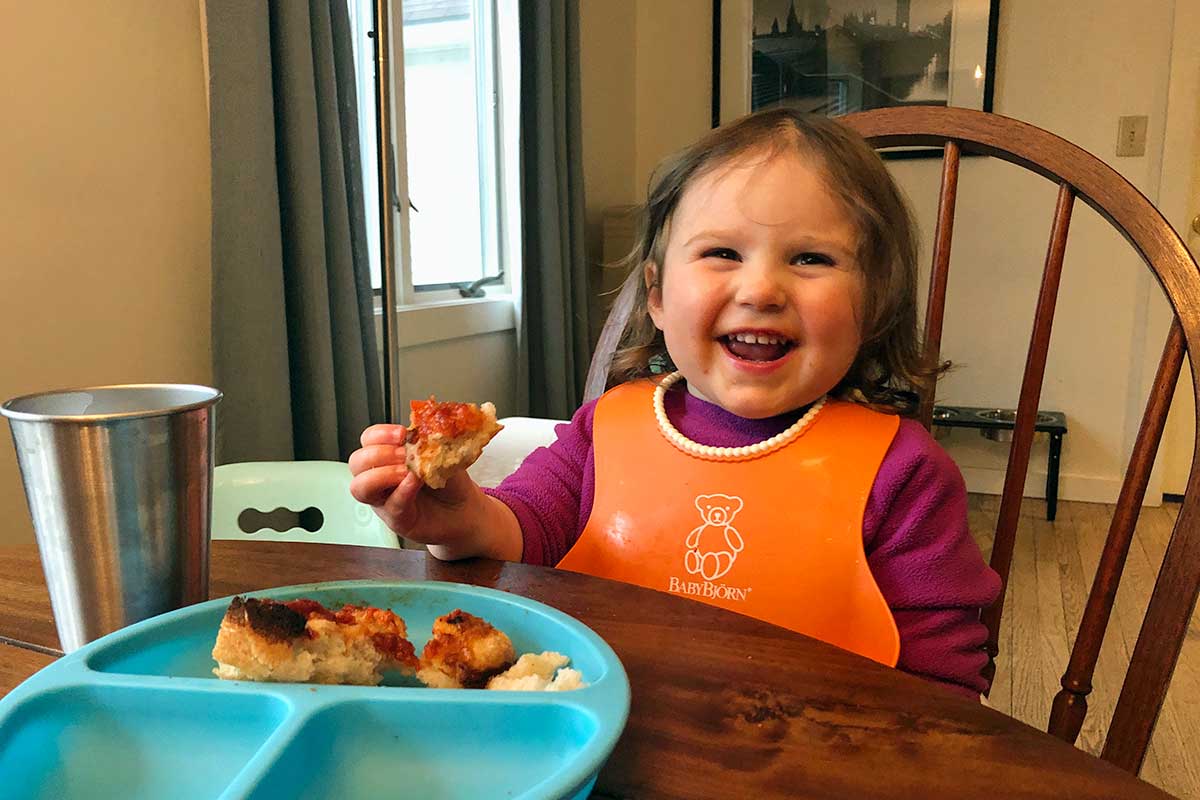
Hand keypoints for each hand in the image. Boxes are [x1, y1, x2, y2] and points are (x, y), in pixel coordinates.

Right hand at [348, 424, 521, 560]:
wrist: (465, 509)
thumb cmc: (449, 481)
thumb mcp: (441, 452)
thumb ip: (430, 439)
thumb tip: (425, 424)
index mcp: (388, 455)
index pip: (368, 439)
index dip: (380, 434)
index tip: (401, 433)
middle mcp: (380, 477)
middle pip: (357, 462)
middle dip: (378, 453)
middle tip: (403, 454)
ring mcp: (384, 499)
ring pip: (360, 487)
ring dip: (381, 475)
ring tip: (405, 471)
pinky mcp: (396, 518)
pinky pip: (390, 505)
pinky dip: (402, 491)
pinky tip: (414, 482)